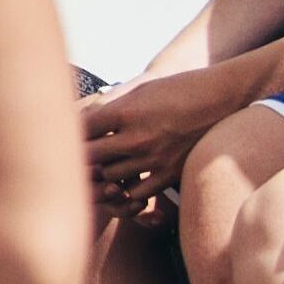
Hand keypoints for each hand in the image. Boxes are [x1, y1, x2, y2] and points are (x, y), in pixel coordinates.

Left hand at [82, 65, 236, 224]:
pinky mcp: (171, 173)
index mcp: (123, 113)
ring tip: (100, 167)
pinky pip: (137, 193)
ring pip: (110, 177)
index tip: (63, 137)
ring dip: (103, 173)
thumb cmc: (174, 90)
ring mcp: (154, 158)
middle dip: (80, 158)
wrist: (220, 97)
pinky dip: (126, 189)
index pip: (80, 132)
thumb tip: (79, 125)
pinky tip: (124, 180)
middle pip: (90, 158)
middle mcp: (136, 138)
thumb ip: (107, 111)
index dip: (68, 136)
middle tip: (75, 157)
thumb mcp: (136, 91)